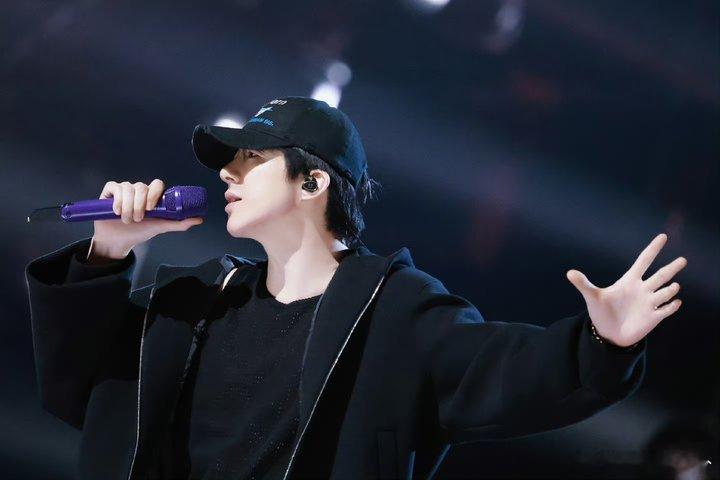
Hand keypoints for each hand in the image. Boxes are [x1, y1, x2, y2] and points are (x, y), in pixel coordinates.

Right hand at [90, 179, 203, 259]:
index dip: (154, 193)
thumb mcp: (160, 227)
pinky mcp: (110, 192)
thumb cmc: (139, 232)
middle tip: (137, 219)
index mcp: (151, 196)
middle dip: (139, 204)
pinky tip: (116, 211)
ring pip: (127, 188)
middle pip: (141, 186)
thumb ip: (178, 223)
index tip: (151, 208)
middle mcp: (138, 190)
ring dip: (127, 206)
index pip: (156, 184)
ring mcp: (124, 190)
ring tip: (126, 220)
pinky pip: (114, 187)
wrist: (118, 241)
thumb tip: (199, 219)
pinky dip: (116, 200)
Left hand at [566, 233, 686, 346]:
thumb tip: (569, 272)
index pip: (644, 261)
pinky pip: (666, 309)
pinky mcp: (653, 317)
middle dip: (672, 268)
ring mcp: (649, 303)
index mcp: (629, 281)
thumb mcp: (592, 297)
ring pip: (666, 292)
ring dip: (670, 289)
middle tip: (683, 260)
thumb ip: (583, 284)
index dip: (653, 249)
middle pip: (661, 275)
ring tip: (672, 286)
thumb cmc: (601, 312)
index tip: (663, 236)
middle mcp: (642, 289)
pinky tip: (675, 302)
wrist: (608, 334)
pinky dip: (671, 306)